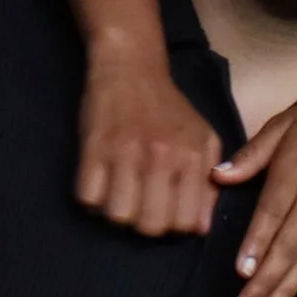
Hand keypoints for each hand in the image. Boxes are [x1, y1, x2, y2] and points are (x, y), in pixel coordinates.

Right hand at [75, 54, 222, 237]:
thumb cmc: (169, 108)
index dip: (175, 225)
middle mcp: (160, 158)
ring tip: (120, 192)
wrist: (131, 68)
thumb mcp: (203, 139)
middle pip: (150, 227)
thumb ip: (208, 183)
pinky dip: (92, 196)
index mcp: (191, 157)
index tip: (167, 210)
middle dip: (145, 223)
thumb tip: (200, 228)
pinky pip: (88, 198)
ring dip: (117, 210)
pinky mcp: (93, 148)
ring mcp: (125, 153)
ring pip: (118, 216)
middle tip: (141, 203)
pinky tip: (100, 181)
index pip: (186, 223)